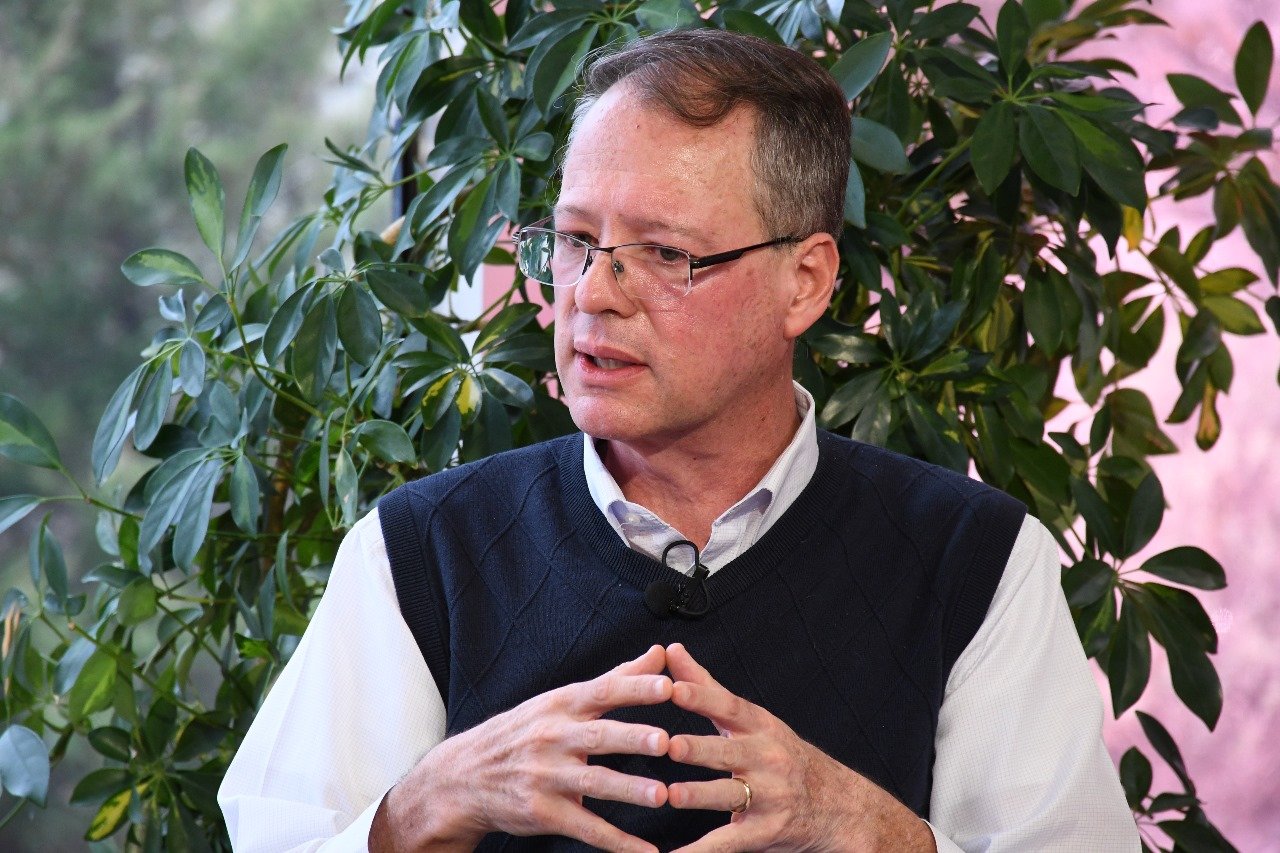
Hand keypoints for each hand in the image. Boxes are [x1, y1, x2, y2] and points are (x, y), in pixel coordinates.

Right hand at [372, 645, 672, 852]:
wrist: (463, 777)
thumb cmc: (523, 732)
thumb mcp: (561, 700)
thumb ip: (616, 679)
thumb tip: (661, 652)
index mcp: (561, 705)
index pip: (602, 692)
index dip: (635, 688)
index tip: (667, 684)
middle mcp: (553, 737)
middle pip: (598, 737)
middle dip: (632, 738)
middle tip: (665, 741)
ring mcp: (546, 777)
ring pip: (593, 784)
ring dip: (628, 791)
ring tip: (661, 795)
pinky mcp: (542, 813)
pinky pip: (586, 828)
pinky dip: (617, 842)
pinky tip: (646, 850)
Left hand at [663, 643, 935, 852]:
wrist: (837, 804)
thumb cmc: (781, 754)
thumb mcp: (753, 718)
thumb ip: (706, 687)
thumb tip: (670, 650)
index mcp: (759, 726)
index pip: (729, 708)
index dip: (702, 698)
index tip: (674, 688)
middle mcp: (766, 758)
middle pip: (728, 752)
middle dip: (700, 749)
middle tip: (670, 745)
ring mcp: (769, 796)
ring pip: (728, 794)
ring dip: (699, 796)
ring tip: (671, 795)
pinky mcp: (766, 830)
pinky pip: (728, 842)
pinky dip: (699, 851)